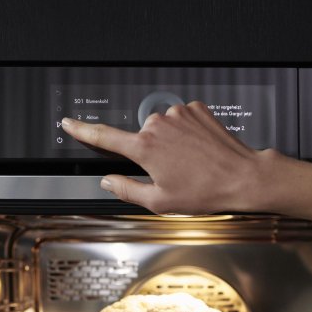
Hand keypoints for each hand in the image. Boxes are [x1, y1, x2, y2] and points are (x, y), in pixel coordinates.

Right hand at [62, 101, 265, 213]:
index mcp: (145, 148)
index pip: (104, 137)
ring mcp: (178, 114)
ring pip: (162, 129)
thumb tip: (108, 182)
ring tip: (191, 165)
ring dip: (171, 145)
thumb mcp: (160, 202)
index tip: (69, 122)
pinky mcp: (196, 109)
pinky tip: (199, 152)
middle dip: (151, 155)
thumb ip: (127, 190)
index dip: (83, 130)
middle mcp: (158, 125)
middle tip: (172, 174)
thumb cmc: (205, 191)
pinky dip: (186, 135)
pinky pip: (181, 121)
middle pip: (141, 138)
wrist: (242, 177)